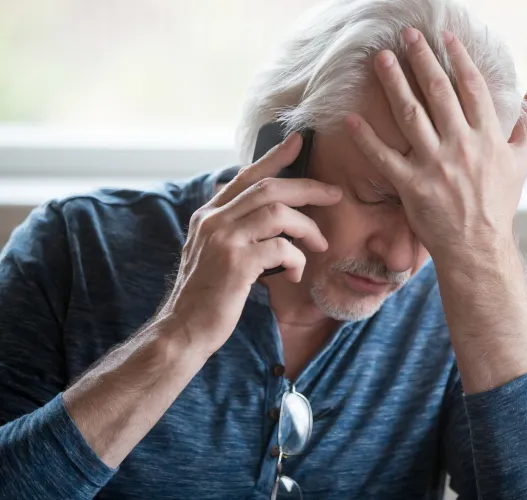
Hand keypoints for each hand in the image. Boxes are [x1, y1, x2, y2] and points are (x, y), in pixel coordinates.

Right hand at [156, 133, 341, 355]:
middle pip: (269, 188)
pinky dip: (297, 260)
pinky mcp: (236, 262)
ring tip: (320, 244)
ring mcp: (223, 239)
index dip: (274, 157)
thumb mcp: (214, 253)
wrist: (184, 330)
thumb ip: (235, 230)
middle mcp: (213, 220)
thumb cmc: (207, 295)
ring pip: (278, 212)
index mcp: (209, 215)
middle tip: (335, 194)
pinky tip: (295, 275)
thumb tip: (268, 215)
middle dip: (308, 187)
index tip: (298, 141)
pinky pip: (281, 248)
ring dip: (308, 227)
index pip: (246, 176)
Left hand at [345, 28, 526, 262]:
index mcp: (488, 137)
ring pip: (410, 115)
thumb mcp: (522, 160)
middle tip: (406, 35)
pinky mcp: (411, 186)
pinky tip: (352, 118)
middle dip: (421, 59)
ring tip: (381, 59)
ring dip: (394, 84)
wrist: (479, 247)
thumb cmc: (500, 203)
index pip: (471, 87)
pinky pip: (384, 158)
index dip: (457, 58)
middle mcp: (462, 146)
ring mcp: (435, 166)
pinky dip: (367, 138)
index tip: (444, 36)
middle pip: (437, 93)